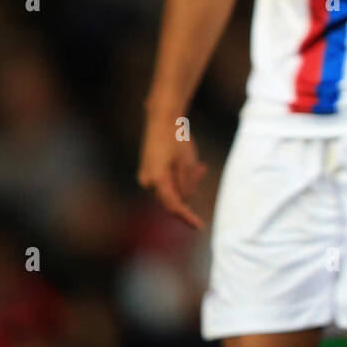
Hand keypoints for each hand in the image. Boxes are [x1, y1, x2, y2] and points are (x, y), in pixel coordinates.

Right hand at [138, 115, 207, 229]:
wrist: (161, 120)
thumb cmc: (177, 139)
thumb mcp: (188, 162)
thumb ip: (187, 185)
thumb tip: (185, 201)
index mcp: (158, 180)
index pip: (174, 206)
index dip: (187, 218)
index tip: (199, 226)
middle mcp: (148, 182)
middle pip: (174, 198)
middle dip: (190, 188)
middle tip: (200, 169)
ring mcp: (146, 178)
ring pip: (171, 191)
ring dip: (186, 182)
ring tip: (197, 164)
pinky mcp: (148, 173)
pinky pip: (166, 183)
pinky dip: (178, 178)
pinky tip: (191, 165)